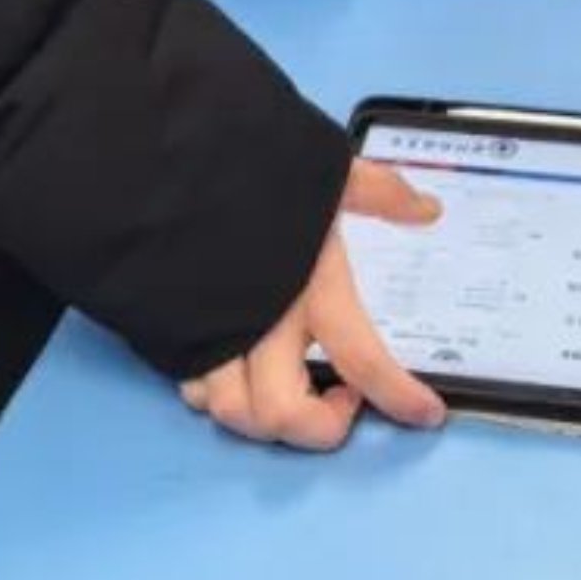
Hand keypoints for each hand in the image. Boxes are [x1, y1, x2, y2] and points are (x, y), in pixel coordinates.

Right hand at [178, 161, 446, 449]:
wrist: (150, 150)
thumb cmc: (241, 158)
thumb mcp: (323, 165)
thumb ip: (380, 191)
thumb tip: (430, 209)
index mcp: (308, 284)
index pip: (362, 360)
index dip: (399, 398)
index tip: (426, 414)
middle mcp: (260, 322)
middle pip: (286, 415)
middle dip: (320, 428)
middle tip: (342, 398)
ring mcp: (208, 332)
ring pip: (233, 415)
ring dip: (269, 419)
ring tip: (293, 387)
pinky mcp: (169, 332)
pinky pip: (192, 388)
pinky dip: (219, 393)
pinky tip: (239, 367)